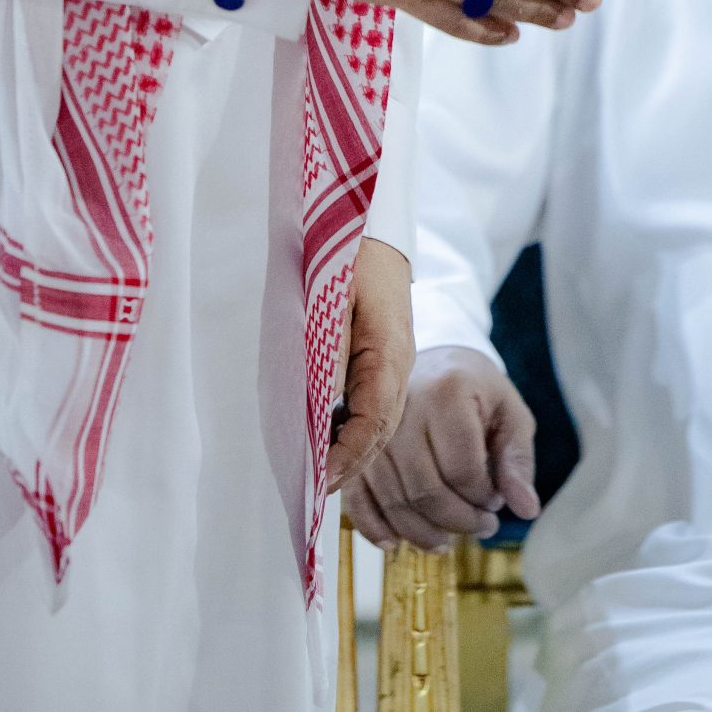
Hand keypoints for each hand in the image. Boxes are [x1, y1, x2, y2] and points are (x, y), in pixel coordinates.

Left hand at [328, 240, 415, 490]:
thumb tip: (318, 407)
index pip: (372, 424)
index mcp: (390, 354)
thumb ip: (325, 350)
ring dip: (349, 450)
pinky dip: (350, 428)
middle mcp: (398, 365)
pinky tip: (326, 438)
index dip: (344, 459)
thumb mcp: (330, 296)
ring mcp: (392, 361)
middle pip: (379, 432)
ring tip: (317, 477)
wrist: (366, 217)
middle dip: (348, 465)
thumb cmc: (344, 250)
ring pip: (376, 421)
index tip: (316, 483)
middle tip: (313, 494)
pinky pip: (369, 403)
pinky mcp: (380, 355)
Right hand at [349, 346, 538, 551]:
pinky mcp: (358, 450)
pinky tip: (397, 543)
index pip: (463, 469)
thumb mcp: (510, 415)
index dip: (484, 498)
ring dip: (425, 533)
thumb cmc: (476, 393)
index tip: (495, 499)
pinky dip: (375, 528)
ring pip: (395, 501)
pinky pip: (358, 498)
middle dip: (460, 522)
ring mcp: (375, 431)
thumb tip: (526, 510)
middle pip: (427, 491)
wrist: (433, 362)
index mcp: (447, 393)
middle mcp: (403, 409)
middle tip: (482, 525)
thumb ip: (518, 461)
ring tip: (451, 537)